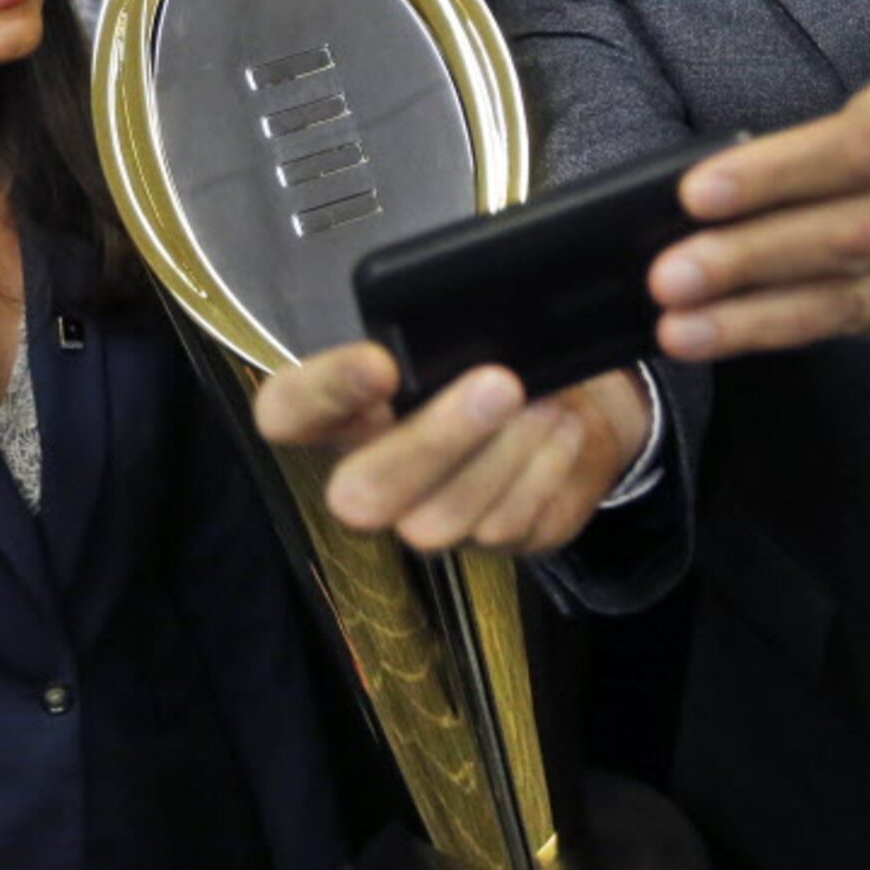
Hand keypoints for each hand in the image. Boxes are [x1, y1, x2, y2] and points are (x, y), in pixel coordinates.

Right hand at [253, 346, 651, 555]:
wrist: (583, 395)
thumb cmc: (506, 352)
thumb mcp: (468, 326)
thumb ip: (442, 329)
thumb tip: (467, 331)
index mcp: (347, 409)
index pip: (286, 413)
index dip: (320, 394)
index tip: (380, 362)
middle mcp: (375, 473)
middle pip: (360, 496)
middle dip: (432, 442)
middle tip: (500, 383)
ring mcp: (431, 518)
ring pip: (436, 523)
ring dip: (502, 456)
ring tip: (546, 401)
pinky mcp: (495, 542)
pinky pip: (505, 527)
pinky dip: (542, 469)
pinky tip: (564, 428)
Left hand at [645, 60, 869, 359]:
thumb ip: (828, 141)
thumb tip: (720, 192)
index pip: (849, 151)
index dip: (773, 175)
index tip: (695, 193)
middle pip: (846, 236)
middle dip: (748, 262)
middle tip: (669, 277)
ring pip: (853, 296)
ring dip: (758, 318)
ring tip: (684, 330)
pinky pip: (867, 321)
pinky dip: (796, 328)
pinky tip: (738, 335)